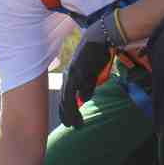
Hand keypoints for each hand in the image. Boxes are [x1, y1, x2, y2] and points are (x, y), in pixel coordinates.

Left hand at [58, 12, 125, 127]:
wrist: (100, 37)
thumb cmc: (98, 53)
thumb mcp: (92, 72)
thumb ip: (87, 84)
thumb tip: (84, 97)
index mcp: (70, 74)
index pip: (65, 96)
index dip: (66, 109)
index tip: (70, 120)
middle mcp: (68, 75)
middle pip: (63, 99)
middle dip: (66, 114)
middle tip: (71, 126)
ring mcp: (71, 75)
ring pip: (66, 100)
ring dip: (69, 114)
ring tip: (75, 125)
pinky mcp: (76, 74)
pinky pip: (72, 95)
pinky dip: (72, 107)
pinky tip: (76, 114)